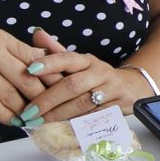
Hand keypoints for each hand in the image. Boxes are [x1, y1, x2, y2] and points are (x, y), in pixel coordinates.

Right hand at [0, 25, 50, 124]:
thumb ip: (9, 50)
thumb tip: (39, 61)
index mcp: (0, 38)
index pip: (37, 59)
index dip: (53, 78)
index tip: (63, 92)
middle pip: (29, 79)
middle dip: (45, 98)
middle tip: (55, 112)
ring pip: (12, 95)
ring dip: (26, 111)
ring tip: (37, 121)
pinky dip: (7, 116)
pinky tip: (15, 122)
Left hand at [22, 28, 140, 121]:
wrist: (131, 87)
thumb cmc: (95, 77)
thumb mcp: (78, 63)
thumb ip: (56, 52)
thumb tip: (37, 33)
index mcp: (87, 60)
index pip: (68, 58)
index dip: (49, 63)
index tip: (30, 70)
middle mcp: (100, 72)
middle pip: (73, 85)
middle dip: (48, 99)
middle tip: (29, 112)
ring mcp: (111, 89)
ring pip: (82, 104)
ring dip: (58, 114)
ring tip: (39, 122)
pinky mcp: (119, 106)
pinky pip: (94, 117)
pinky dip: (76, 123)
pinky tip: (60, 128)